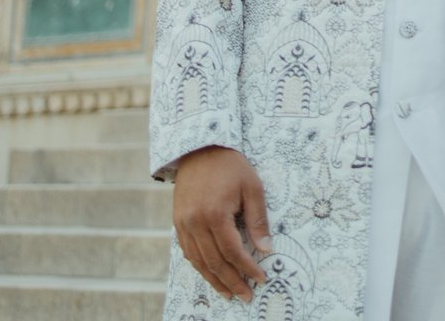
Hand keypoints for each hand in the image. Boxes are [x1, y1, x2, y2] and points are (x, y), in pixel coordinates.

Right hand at [173, 146, 270, 300]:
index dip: (248, 268)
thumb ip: (258, 220)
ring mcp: (184, 224)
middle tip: (246, 295)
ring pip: (199, 261)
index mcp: (215, 214)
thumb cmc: (230, 166)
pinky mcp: (178, 222)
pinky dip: (200, 266)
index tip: (260, 278)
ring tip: (229, 293)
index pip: (233, 252)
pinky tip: (211, 274)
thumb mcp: (252, 188)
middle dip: (232, 281)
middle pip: (215, 262)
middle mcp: (196, 223)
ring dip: (214, 280)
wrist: (200, 148)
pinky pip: (188, 252)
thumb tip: (266, 249)